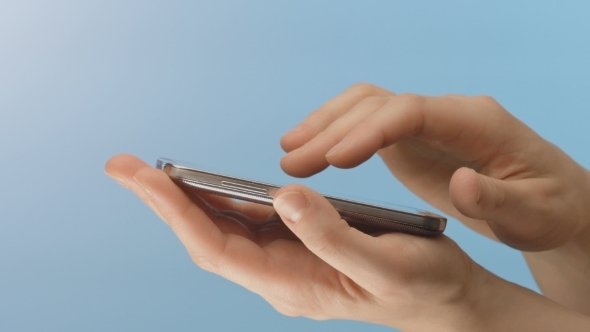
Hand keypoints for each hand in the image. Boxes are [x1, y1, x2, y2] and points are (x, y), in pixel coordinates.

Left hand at [105, 154, 489, 330]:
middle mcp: (278, 276)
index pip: (217, 247)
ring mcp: (286, 263)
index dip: (178, 211)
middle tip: (124, 166)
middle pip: (207, 237)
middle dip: (164, 201)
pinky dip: (222, 199)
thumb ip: (331, 235)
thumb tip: (284, 195)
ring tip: (152, 170)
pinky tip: (206, 182)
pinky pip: (248, 223)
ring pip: (223, 229)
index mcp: (292, 285)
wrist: (444, 301)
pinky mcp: (297, 247)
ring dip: (187, 199)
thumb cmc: (421, 286)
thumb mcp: (384, 262)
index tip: (145, 176)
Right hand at [279, 83, 589, 312]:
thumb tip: (461, 184)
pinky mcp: (412, 137)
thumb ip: (497, 200)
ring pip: (365, 106)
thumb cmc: (545, 206)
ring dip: (324, 126)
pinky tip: (310, 151)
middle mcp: (445, 111)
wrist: (547, 198)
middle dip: (331, 129)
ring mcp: (425, 121)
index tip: (334, 160)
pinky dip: (334, 132)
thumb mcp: (533, 214)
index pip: (412, 111)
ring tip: (289, 154)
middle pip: (378, 103)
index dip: (370, 131)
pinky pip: (365, 123)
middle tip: (291, 162)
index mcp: (476, 122)